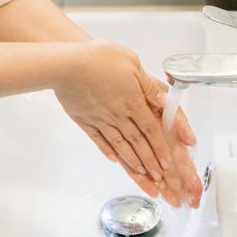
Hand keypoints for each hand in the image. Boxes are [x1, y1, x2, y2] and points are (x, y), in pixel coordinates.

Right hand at [54, 39, 201, 206]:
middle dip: (152, 163)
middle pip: (139, 143)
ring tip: (143, 176)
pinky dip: (108, 151)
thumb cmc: (99, 57)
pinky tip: (114, 161)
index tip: (170, 165)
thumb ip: (150, 86)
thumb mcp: (132, 64)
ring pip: (121, 145)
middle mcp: (118, 115)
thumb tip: (166, 102)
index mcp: (133, 101)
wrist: (66, 63)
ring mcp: (101, 119)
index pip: (153, 130)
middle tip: (161, 180)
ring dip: (134, 163)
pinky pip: (98, 139)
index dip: (163, 149)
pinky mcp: (84, 120)